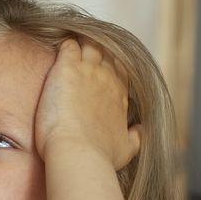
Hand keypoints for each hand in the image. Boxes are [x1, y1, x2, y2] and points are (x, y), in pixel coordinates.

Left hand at [33, 36, 141, 170]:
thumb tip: (140, 130)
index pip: (120, 71)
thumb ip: (135, 138)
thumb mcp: (126, 150)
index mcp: (119, 96)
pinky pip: (69, 44)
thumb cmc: (100, 157)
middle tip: (83, 54)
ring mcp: (89, 71)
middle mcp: (108, 79)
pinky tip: (59, 46)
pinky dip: (66, 43)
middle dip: (97, 51)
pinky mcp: (68, 68)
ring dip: (83, 43)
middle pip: (106, 54)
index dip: (112, 67)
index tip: (101, 69)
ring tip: (72, 46)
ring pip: (90, 44)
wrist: (78, 153)